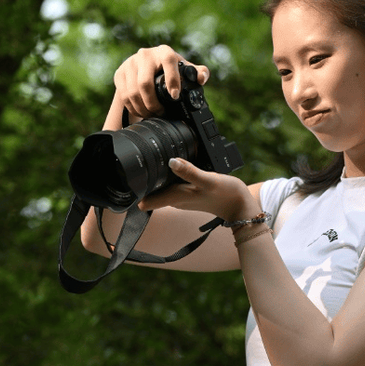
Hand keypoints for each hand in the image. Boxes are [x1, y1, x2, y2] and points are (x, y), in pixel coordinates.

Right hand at [113, 45, 209, 117]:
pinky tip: (141, 110)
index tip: (175, 96)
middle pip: (144, 83)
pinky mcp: (120, 73)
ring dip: (143, 108)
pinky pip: (123, 95)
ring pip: (132, 92)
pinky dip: (133, 107)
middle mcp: (145, 55)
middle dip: (153, 103)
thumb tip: (201, 78)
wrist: (145, 67)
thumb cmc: (169, 70)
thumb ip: (199, 73)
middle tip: (161, 112)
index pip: (168, 61)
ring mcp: (130, 63)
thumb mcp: (184, 70)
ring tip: (151, 114)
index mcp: (164, 52)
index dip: (172, 79)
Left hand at [138, 158, 254, 221]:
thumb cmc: (226, 195)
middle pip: (149, 192)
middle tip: (132, 162)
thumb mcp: (207, 180)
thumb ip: (189, 171)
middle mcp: (174, 199)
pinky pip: (170, 183)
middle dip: (140, 180)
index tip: (124, 180)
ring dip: (152, 177)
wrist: (240, 205)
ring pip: (159, 187)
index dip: (133, 191)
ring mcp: (180, 196)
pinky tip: (168, 164)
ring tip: (145, 160)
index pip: (145, 200)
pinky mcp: (188, 191)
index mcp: (175, 198)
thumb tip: (171, 161)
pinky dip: (166, 175)